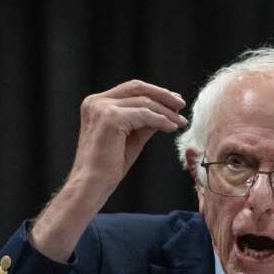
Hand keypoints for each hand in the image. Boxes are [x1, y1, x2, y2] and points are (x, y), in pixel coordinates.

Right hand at [69, 80, 187, 189]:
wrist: (92, 185)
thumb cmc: (108, 168)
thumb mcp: (131, 139)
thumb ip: (145, 123)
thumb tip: (166, 112)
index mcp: (96, 104)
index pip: (130, 89)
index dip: (154, 92)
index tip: (173, 101)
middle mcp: (96, 102)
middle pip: (137, 88)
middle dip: (163, 95)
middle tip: (181, 105)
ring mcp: (102, 108)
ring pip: (143, 102)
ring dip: (166, 111)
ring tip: (181, 122)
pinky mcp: (111, 118)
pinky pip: (144, 115)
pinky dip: (161, 120)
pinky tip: (172, 128)